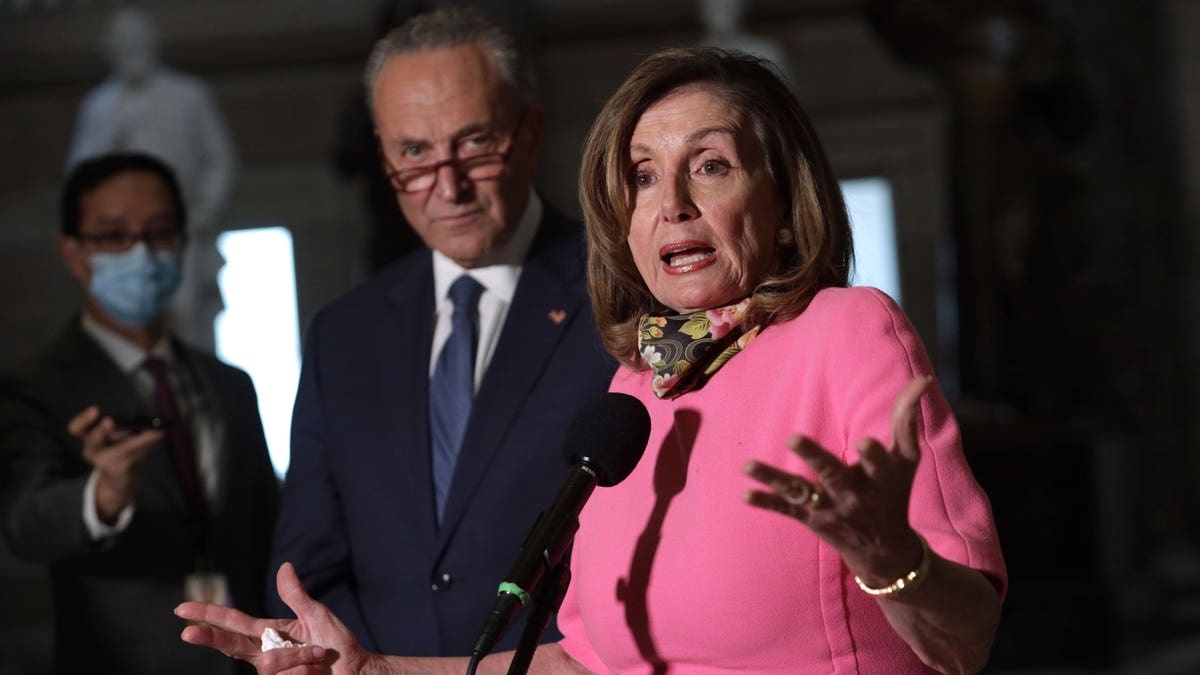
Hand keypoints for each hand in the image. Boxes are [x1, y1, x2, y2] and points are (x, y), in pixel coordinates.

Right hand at [68, 405, 162, 521]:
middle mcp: (91, 449)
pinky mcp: (117, 469)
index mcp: (88, 435)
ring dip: (141, 438)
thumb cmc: (119, 449)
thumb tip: (149, 419)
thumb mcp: (120, 433)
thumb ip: (126, 423)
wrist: (121, 478)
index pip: (76, 428)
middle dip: (101, 431)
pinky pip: (135, 454)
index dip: (83, 420)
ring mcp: (103, 462)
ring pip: (123, 448)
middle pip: (92, 441)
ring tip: (157, 429)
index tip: (95, 410)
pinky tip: (161, 433)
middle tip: (109, 421)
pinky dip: (149, 442)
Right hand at [177, 562, 373, 674]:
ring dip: (300, 657)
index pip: (233, 622)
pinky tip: (317, 672)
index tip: (182, 609)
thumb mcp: (318, 614)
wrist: (357, 671)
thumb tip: (284, 566)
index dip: (208, 615)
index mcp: (270, 632)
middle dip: (209, 638)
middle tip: (187, 633)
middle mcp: (265, 653)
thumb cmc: (339, 645)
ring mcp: (272, 673)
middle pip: (230, 645)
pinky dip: (305, 669)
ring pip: (269, 663)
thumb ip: (297, 595)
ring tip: (320, 656)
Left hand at [742, 376, 930, 583]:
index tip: (863, 443)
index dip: (871, 454)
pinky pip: (786, 511)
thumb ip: (908, 418)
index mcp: (879, 477)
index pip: (877, 463)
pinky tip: (744, 494)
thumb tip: (923, 380)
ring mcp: (829, 508)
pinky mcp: (812, 519)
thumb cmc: (894, 492)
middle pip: (832, 474)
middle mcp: (853, 494)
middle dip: (814, 457)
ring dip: (773, 478)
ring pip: (799, 492)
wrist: (884, 550)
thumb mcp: (906, 459)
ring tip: (747, 464)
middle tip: (793, 437)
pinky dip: (766, 503)